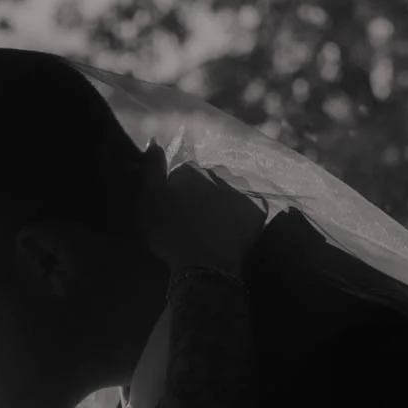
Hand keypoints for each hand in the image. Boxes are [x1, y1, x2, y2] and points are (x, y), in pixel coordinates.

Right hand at [138, 155, 264, 288]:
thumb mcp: (149, 200)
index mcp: (191, 170)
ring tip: (217, 228)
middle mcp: (218, 172)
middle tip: (198, 221)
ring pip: (230, 191)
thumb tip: (154, 142)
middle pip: (209, 181)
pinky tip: (234, 231)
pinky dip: (243, 215)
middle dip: (204, 195)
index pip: (183, 175)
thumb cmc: (170, 233)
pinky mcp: (258, 208)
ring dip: (224, 203)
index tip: (176, 211)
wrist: (204, 265)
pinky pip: (250, 206)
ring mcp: (241, 189)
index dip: (178, 192)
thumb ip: (152, 169)